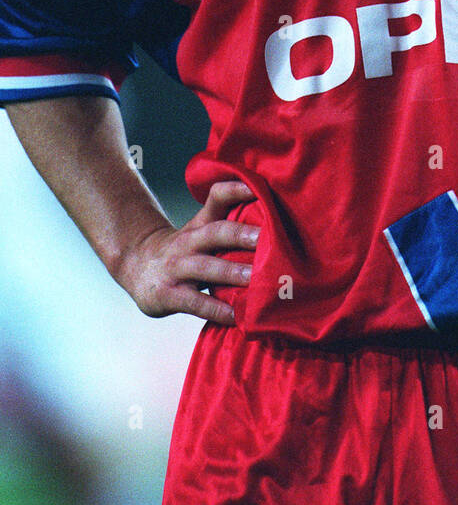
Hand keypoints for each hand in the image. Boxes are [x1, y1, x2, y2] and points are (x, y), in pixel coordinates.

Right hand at [114, 181, 259, 325]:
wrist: (135, 265)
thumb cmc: (183, 250)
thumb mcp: (200, 231)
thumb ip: (229, 227)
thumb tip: (276, 225)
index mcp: (200, 224)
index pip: (216, 198)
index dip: (235, 190)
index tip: (256, 188)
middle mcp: (188, 242)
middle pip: (215, 233)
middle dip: (240, 234)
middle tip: (266, 238)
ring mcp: (176, 268)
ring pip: (206, 267)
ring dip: (231, 272)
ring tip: (255, 277)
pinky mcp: (169, 294)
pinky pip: (195, 303)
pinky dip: (216, 310)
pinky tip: (235, 316)